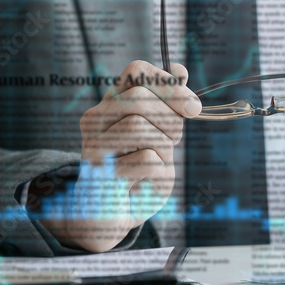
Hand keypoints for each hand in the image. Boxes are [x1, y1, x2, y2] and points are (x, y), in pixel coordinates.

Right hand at [36, 61, 200, 251]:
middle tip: (173, 139)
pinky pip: (145, 159)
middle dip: (170, 118)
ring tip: (158, 161)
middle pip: (139, 98)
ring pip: (139, 126)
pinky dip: (159, 171)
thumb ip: (169, 102)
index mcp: (111, 104)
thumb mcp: (160, 131)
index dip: (170, 84)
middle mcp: (95, 120)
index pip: (137, 71)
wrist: (114, 214)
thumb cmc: (140, 169)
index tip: (191, 106)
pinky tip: (147, 180)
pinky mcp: (101, 175)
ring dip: (164, 145)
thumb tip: (179, 70)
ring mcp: (94, 147)